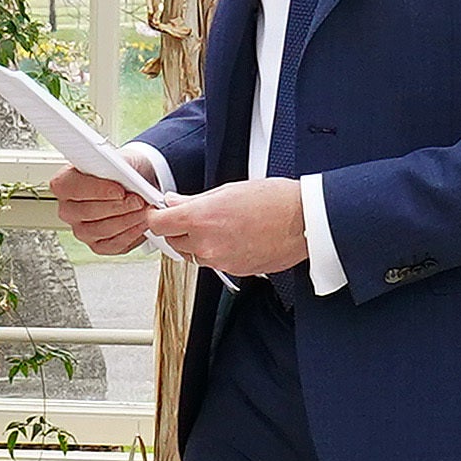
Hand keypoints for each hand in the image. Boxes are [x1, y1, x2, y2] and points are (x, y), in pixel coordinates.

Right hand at [50, 170, 160, 255]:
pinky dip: (130, 234)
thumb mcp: (120, 160)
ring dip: (127, 220)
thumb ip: (117, 167)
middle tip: (138, 201)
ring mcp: (80, 229)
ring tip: (144, 211)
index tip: (119, 190)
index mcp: (64, 183)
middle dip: (117, 207)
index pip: (72, 188)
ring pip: (101, 230)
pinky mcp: (96, 245)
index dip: (96, 190)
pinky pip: (112, 245)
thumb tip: (124, 178)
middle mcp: (68, 209)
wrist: (134, 183)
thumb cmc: (122, 171)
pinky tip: (141, 223)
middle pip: (87, 212)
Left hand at [153, 177, 314, 278]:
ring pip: (194, 253)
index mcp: (201, 218)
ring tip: (222, 225)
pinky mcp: (234, 271)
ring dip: (199, 242)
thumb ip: (194, 200)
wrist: (304, 222)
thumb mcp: (228, 190)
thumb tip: (173, 202)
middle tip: (195, 215)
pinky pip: (215, 262)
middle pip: (174, 241)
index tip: (158, 213)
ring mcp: (220, 261)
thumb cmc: (273, 200)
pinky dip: (218, 251)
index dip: (155, 217)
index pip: (158, 224)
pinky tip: (235, 237)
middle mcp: (206, 244)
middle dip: (179, 229)